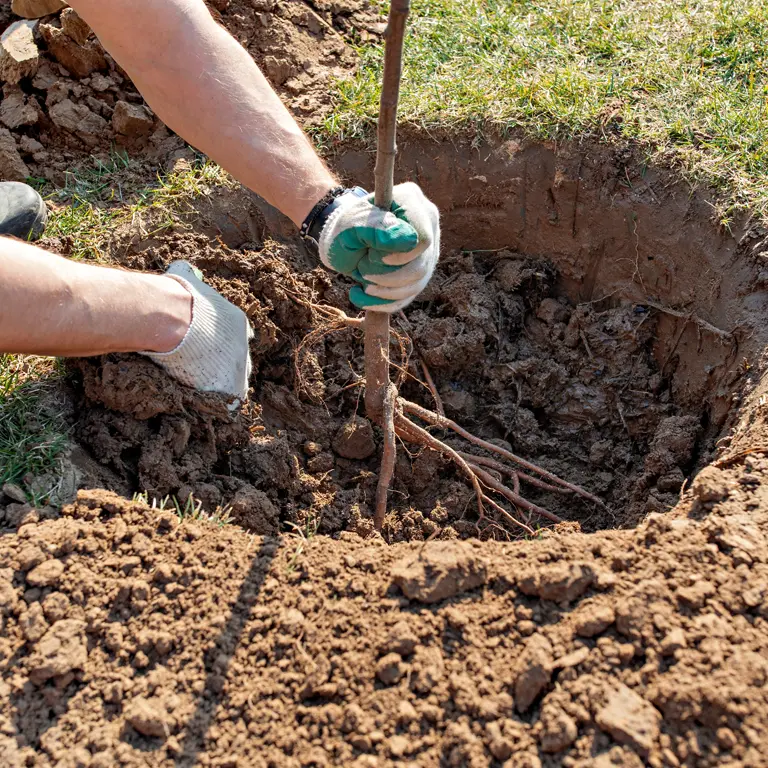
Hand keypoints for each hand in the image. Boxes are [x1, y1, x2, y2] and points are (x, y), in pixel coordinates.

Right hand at [143, 261, 252, 403]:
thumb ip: (188, 276)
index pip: (236, 337)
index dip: (222, 344)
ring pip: (236, 380)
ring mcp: (240, 366)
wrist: (173, 319)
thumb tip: (181, 267)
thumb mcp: (186, 278)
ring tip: (207, 390)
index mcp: (237, 321)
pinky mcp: (232, 386)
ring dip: (223, 386)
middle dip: (226, 366)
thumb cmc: (176, 298)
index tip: (209, 349)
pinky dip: (221, 404)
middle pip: (239, 360)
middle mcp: (244, 344)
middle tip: (206, 372)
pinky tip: (209, 403)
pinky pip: (231, 401)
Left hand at [318, 182, 439, 312]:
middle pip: (422, 265)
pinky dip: (384, 303)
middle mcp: (427, 223)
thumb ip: (377, 229)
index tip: (372, 258)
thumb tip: (409, 240)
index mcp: (412, 201)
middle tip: (361, 270)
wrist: (343, 238)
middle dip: (388, 277)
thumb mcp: (353, 224)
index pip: (422, 239)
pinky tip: (363, 296)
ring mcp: (428, 249)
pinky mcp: (421, 271)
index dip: (400, 256)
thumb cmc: (346, 226)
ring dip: (384, 291)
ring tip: (361, 280)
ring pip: (418, 284)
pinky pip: (410, 296)